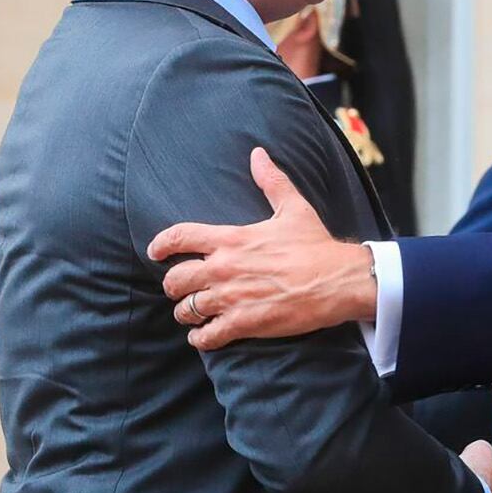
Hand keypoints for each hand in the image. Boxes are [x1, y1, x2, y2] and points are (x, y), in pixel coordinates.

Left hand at [153, 148, 377, 349]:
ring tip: (192, 316)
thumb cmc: (315, 244)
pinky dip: (201, 338)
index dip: (161, 245)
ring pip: (187, 310)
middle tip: (180, 290)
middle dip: (173, 286)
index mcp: (231, 239)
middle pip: (175, 280)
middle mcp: (223, 268)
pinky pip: (207, 336)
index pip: (180, 237)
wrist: (336, 280)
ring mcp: (231, 297)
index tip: (155, 252)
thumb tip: (258, 153)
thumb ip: (271, 181)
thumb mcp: (293, 207)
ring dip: (186, 314)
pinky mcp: (243, 323)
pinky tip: (203, 337)